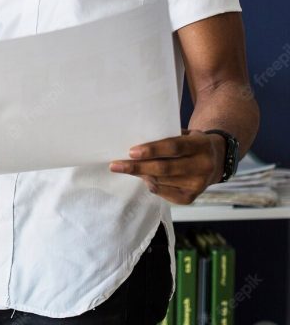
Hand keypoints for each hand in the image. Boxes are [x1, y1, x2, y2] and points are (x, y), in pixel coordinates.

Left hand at [108, 129, 224, 204]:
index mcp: (200, 145)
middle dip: (137, 167)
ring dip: (141, 175)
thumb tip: (136, 146)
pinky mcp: (192, 197)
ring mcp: (198, 184)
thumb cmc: (191, 142)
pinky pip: (166, 193)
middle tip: (116, 165)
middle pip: (165, 168)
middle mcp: (202, 166)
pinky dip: (152, 186)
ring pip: (163, 182)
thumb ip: (166, 137)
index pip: (173, 147)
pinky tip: (144, 179)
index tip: (131, 151)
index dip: (152, 150)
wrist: (216, 160)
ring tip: (125, 168)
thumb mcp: (184, 133)